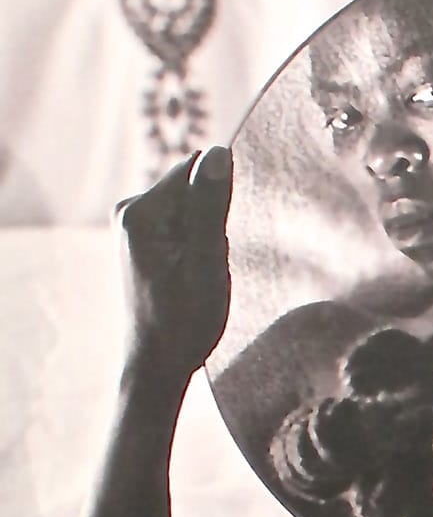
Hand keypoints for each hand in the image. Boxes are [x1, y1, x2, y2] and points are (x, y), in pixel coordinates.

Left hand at [114, 147, 232, 380]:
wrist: (158, 364)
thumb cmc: (184, 320)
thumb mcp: (207, 262)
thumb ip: (211, 206)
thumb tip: (219, 152)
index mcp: (140, 212)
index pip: (197, 170)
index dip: (220, 203)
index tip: (215, 244)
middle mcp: (129, 211)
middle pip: (194, 189)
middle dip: (214, 221)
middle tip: (207, 264)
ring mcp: (133, 225)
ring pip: (194, 209)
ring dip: (209, 237)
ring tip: (199, 274)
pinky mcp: (142, 239)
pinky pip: (186, 224)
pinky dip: (199, 246)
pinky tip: (192, 275)